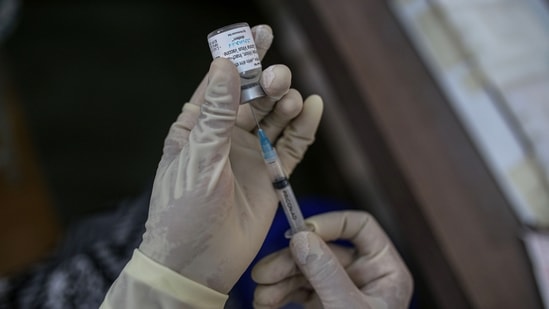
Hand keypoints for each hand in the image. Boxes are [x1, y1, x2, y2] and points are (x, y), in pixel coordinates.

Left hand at [138, 25, 323, 293]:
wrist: (198, 264)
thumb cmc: (184, 211)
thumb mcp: (198, 157)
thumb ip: (215, 113)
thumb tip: (224, 66)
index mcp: (197, 127)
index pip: (220, 84)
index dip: (239, 58)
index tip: (259, 34)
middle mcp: (225, 137)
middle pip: (252, 97)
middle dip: (267, 82)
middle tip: (278, 77)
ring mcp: (250, 156)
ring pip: (275, 119)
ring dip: (286, 103)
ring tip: (292, 97)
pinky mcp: (271, 176)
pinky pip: (292, 146)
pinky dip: (304, 127)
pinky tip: (313, 109)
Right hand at [252, 211, 412, 307]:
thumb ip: (326, 273)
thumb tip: (301, 238)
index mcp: (385, 269)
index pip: (359, 227)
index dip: (331, 223)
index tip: (301, 231)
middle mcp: (364, 275)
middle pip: (323, 249)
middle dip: (291, 260)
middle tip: (264, 272)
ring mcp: (342, 288)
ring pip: (306, 269)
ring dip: (279, 280)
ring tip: (260, 296)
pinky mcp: (324, 304)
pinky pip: (299, 290)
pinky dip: (280, 295)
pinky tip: (264, 304)